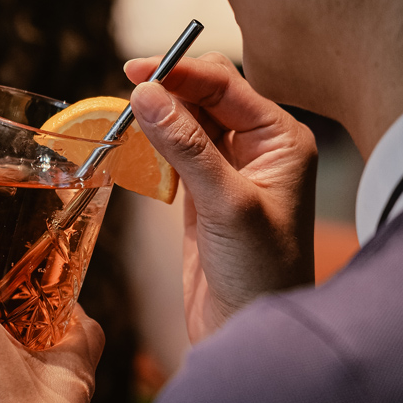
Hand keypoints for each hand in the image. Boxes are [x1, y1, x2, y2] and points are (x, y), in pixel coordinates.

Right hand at [126, 52, 316, 342]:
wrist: (246, 331)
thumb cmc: (258, 273)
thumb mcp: (224, 204)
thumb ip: (186, 146)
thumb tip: (147, 94)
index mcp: (281, 139)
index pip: (226, 85)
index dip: (180, 73)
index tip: (136, 71)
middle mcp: (259, 148)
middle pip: (203, 97)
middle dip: (165, 92)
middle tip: (124, 94)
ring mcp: (229, 170)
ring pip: (185, 123)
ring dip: (154, 118)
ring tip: (122, 119)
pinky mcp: (202, 193)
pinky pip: (172, 152)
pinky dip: (150, 146)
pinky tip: (131, 145)